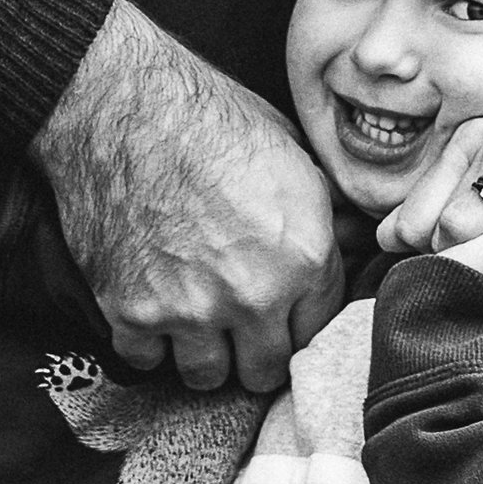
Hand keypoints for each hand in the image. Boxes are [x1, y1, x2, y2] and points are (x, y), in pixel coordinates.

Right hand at [34, 0, 343, 393]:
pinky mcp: (131, 311)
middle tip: (238, 324)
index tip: (281, 312)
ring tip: (195, 321)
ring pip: (207, 377)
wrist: (124, 106)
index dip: (297, 320)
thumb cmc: (212, 119)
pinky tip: (152, 310)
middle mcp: (252, 295)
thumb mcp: (294, 156)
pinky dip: (148, 342)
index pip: (316, 332)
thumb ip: (326, 215)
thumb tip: (358, 240)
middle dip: (254, 350)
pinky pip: (147, 362)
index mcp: (303, 257)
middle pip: (264, 370)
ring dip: (203, 354)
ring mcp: (189, 310)